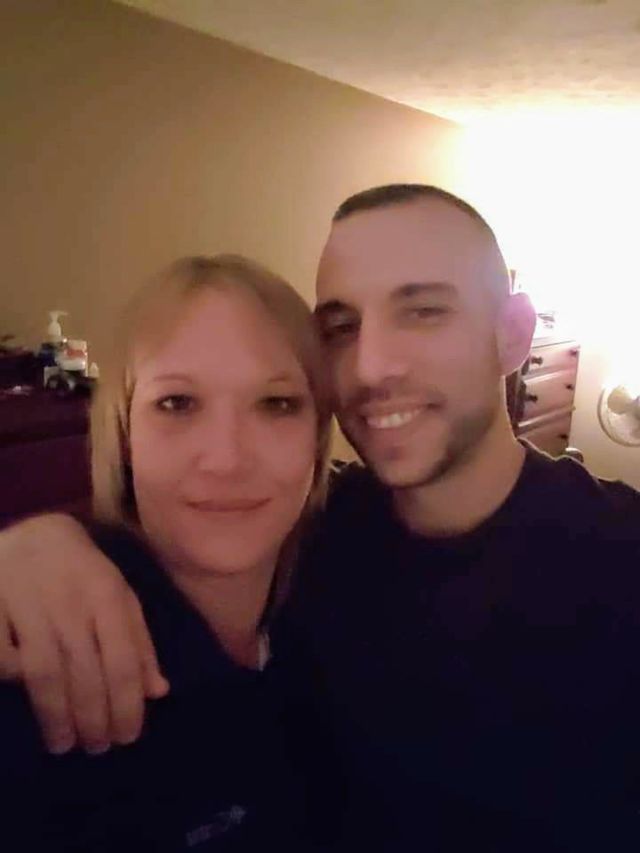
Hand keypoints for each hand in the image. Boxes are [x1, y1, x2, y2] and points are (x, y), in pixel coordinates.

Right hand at [0, 514, 168, 753]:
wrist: (34, 533)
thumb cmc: (84, 572)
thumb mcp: (121, 598)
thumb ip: (139, 643)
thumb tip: (158, 692)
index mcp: (108, 596)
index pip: (123, 661)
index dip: (127, 705)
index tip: (128, 737)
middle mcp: (71, 602)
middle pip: (85, 673)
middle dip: (94, 718)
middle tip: (97, 748)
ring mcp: (28, 603)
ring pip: (44, 672)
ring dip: (56, 715)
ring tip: (64, 744)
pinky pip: (3, 656)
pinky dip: (11, 678)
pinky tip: (22, 698)